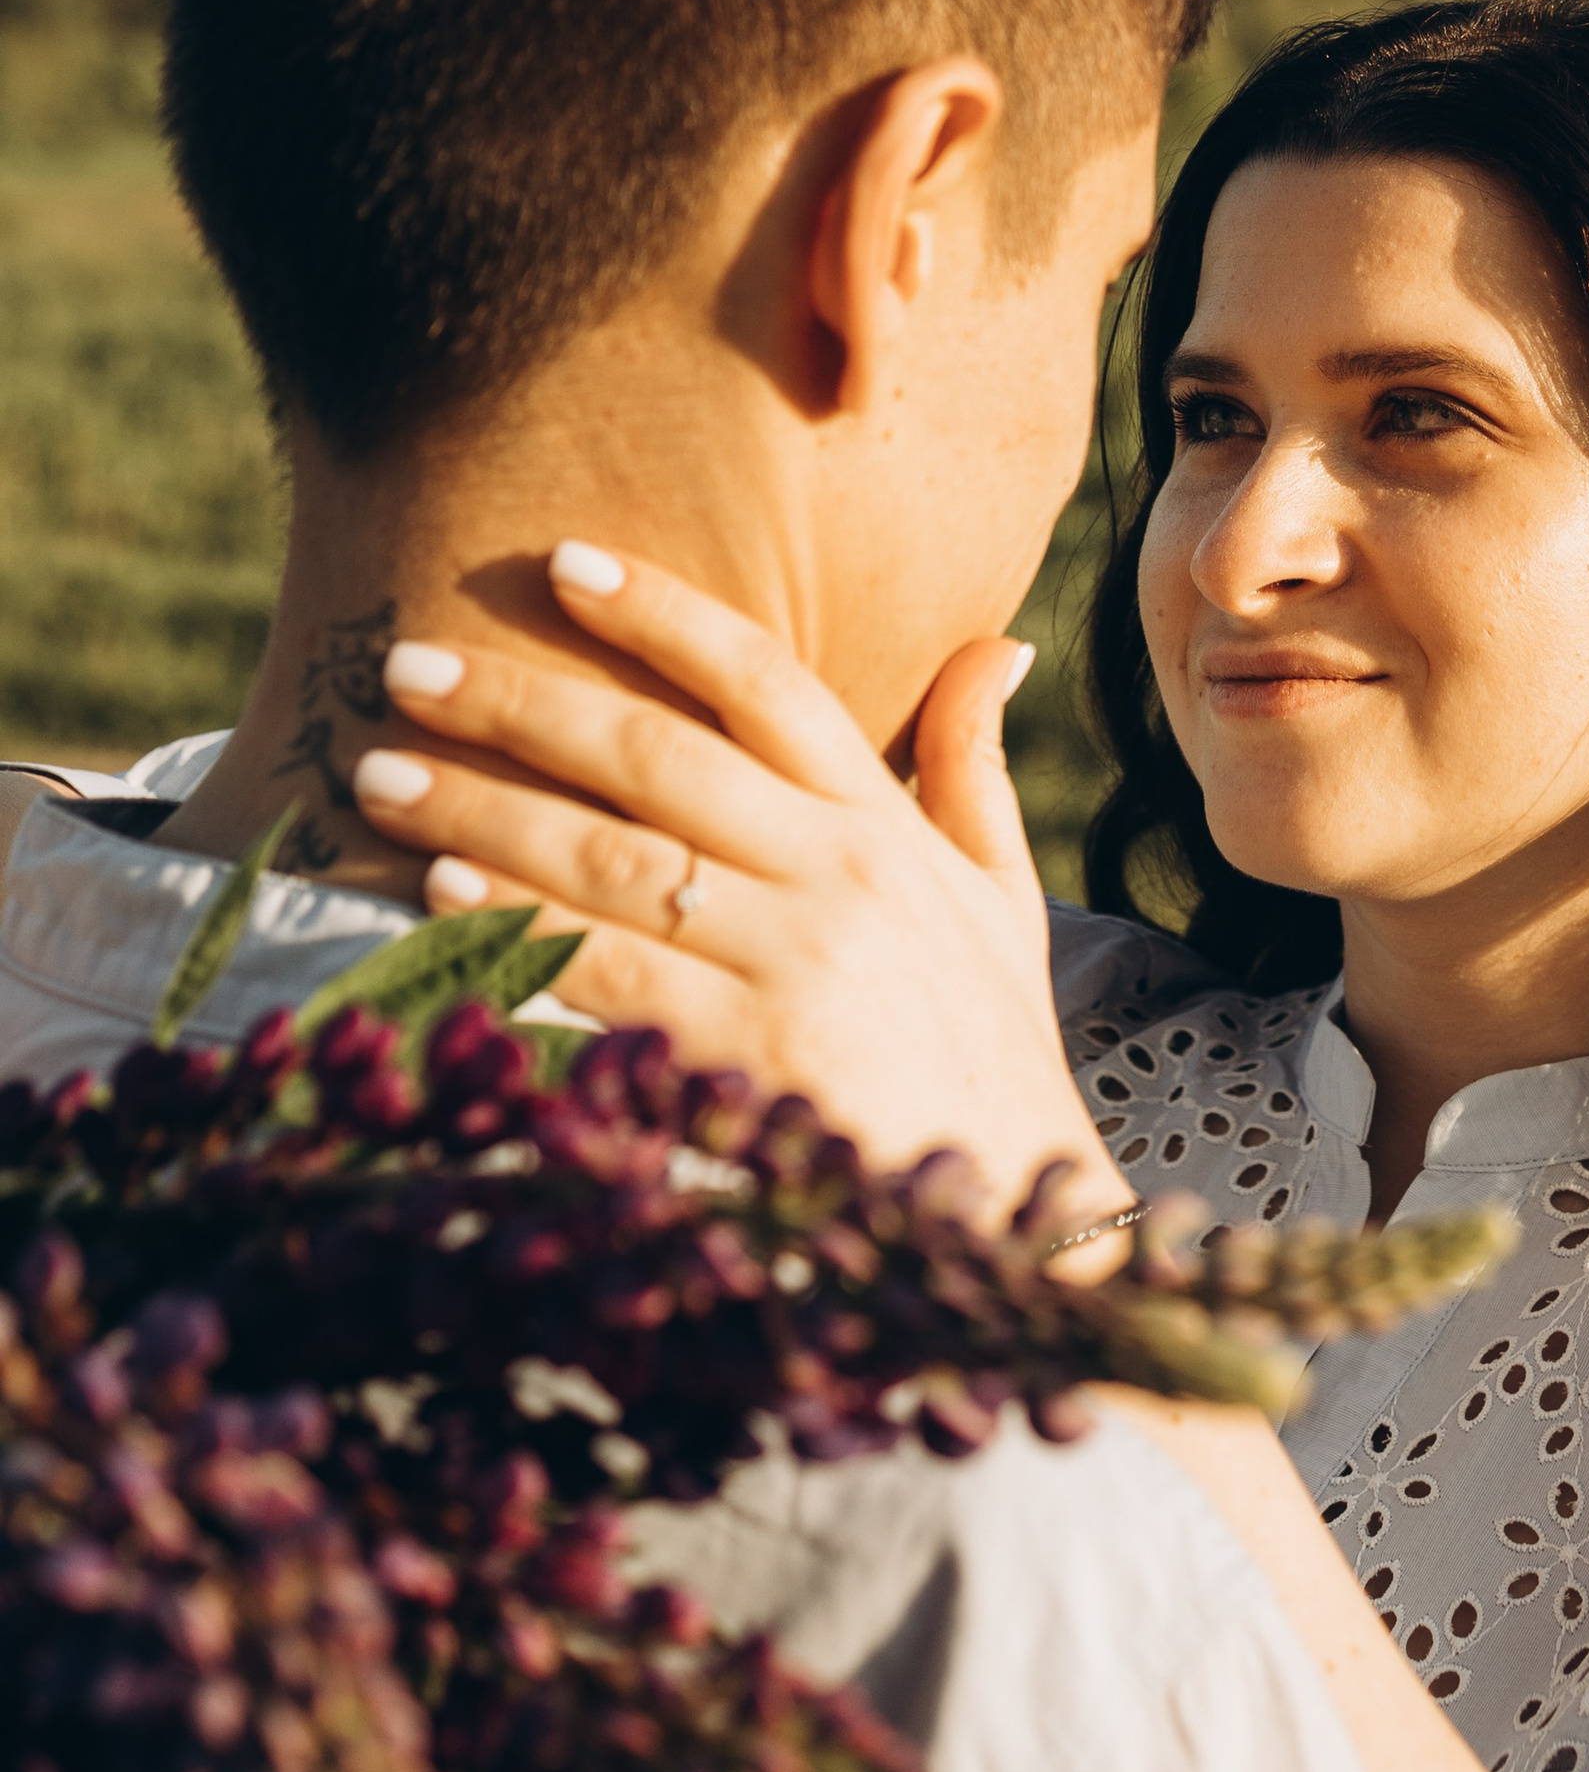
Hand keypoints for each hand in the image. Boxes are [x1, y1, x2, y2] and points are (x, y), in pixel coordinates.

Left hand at [350, 544, 1128, 1234]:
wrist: (1021, 1210)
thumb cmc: (992, 1043)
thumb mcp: (1003, 893)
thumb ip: (974, 765)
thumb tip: (1000, 643)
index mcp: (885, 823)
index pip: (764, 682)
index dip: (662, 613)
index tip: (562, 561)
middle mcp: (837, 876)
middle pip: (655, 757)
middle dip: (520, 705)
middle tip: (403, 669)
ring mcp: (791, 968)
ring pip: (610, 861)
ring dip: (483, 813)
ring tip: (383, 778)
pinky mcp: (747, 1062)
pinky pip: (608, 979)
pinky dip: (519, 931)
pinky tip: (441, 898)